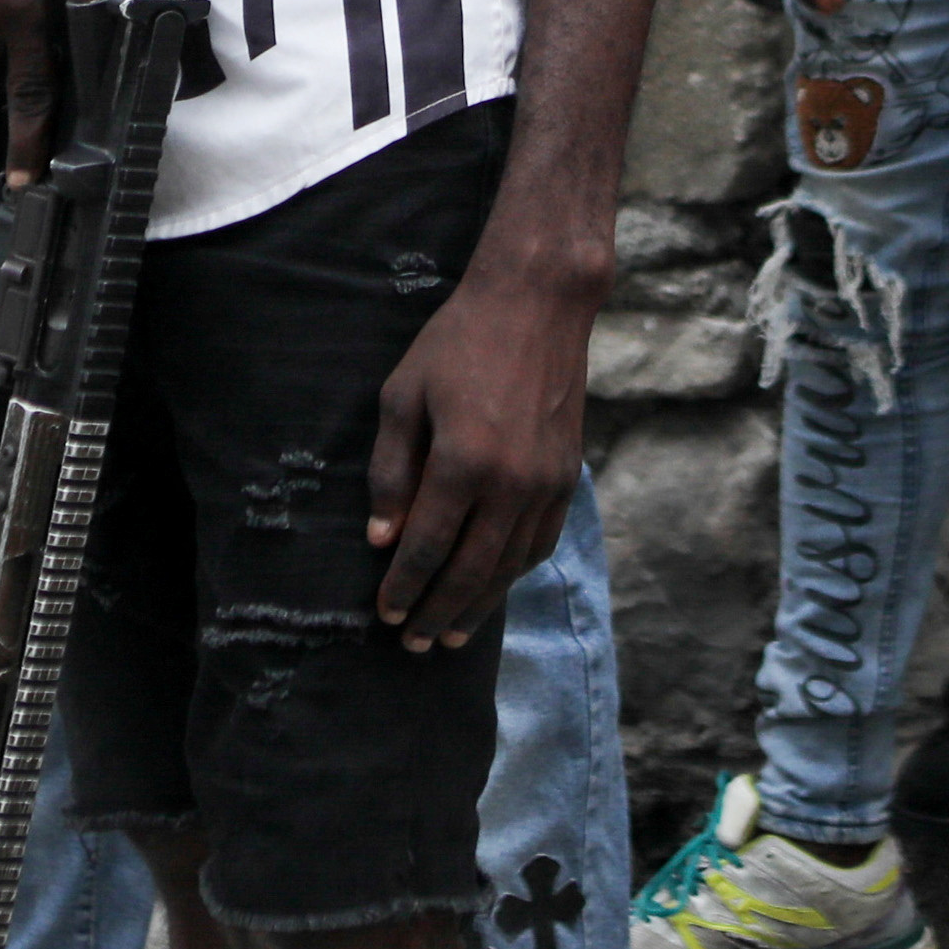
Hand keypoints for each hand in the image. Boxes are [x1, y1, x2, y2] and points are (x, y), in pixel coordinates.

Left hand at [366, 254, 593, 649]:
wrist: (538, 304)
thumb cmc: (458, 342)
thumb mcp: (403, 395)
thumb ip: (391, 471)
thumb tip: (381, 538)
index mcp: (464, 462)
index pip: (426, 547)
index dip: (402, 586)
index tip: (383, 612)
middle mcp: (511, 483)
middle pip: (469, 571)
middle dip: (436, 612)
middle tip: (411, 644)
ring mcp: (546, 483)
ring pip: (509, 567)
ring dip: (477, 606)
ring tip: (449, 635)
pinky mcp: (567, 477)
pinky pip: (538, 543)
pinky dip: (512, 574)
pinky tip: (492, 587)